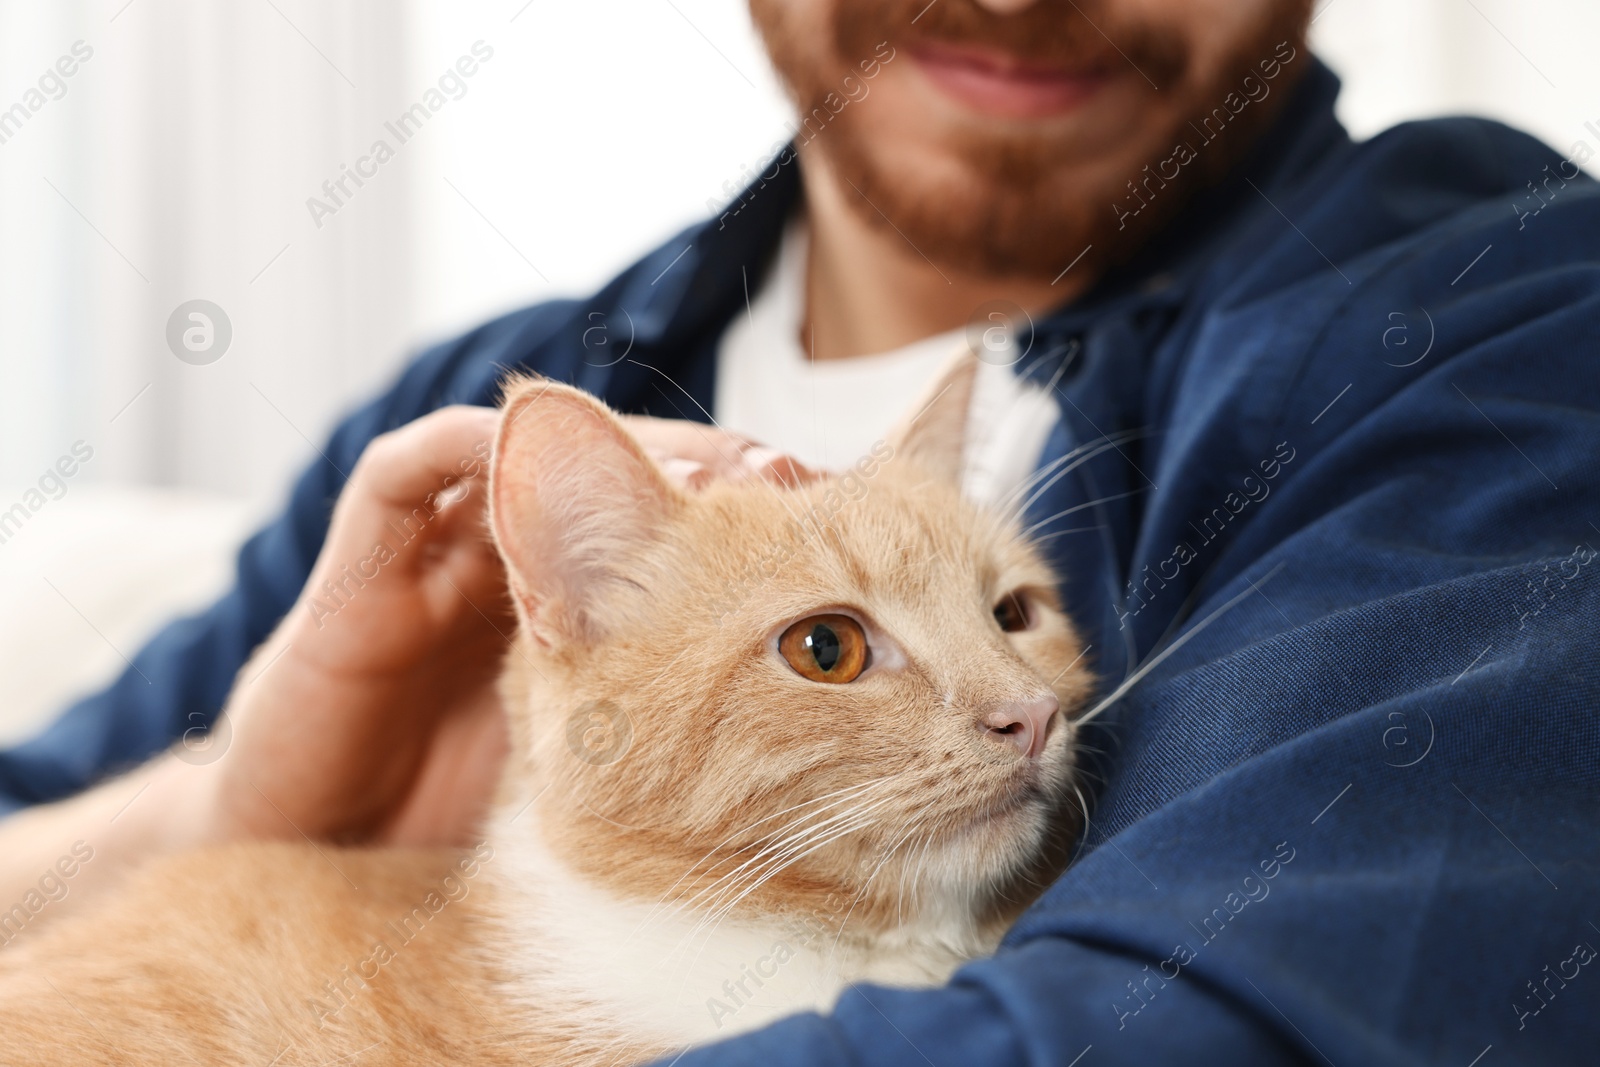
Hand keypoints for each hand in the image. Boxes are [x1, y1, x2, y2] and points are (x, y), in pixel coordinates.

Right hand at [187, 406, 817, 848]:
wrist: (321, 839)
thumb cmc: (460, 795)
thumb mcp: (592, 751)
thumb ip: (676, 707)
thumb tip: (815, 688)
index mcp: (575, 595)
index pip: (665, 516)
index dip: (740, 507)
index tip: (821, 511)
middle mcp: (513, 556)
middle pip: (609, 467)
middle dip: (697, 463)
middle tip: (780, 469)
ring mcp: (435, 552)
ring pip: (521, 454)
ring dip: (602, 443)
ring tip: (681, 459)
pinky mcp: (357, 566)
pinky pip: (395, 477)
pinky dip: (455, 448)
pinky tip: (520, 436)